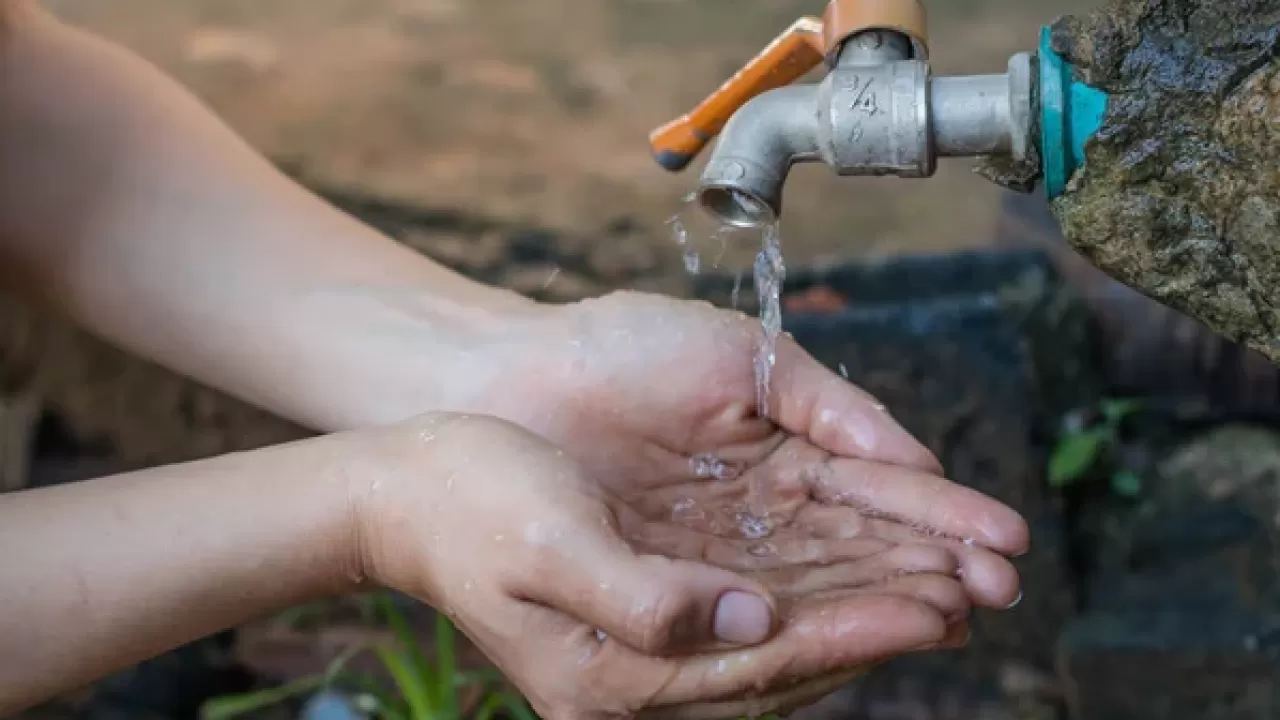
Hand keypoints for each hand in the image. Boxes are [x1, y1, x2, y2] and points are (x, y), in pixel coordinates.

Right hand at [356, 413, 968, 719]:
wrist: (406, 493)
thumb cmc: (468, 505)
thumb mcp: (548, 544)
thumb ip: (647, 599)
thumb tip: (753, 622)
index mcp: (612, 677)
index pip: (762, 666)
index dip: (853, 634)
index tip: (932, 606)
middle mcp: (636, 678)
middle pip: (785, 664)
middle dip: (876, 626)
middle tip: (967, 598)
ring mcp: (642, 649)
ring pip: (777, 640)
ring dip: (856, 611)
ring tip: (938, 586)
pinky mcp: (648, 611)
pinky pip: (749, 615)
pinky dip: (812, 596)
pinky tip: (855, 576)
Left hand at [491, 291, 1029, 610]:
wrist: (519, 376)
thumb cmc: (624, 350)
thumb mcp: (744, 363)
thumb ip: (834, 408)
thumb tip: (919, 465)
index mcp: (788, 452)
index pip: (878, 494)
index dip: (942, 519)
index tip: (1005, 543)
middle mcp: (764, 514)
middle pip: (860, 550)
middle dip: (930, 570)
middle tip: (998, 594)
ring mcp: (722, 553)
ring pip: (817, 586)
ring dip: (886, 599)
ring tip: (954, 613)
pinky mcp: (676, 587)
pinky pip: (752, 610)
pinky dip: (810, 619)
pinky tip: (867, 627)